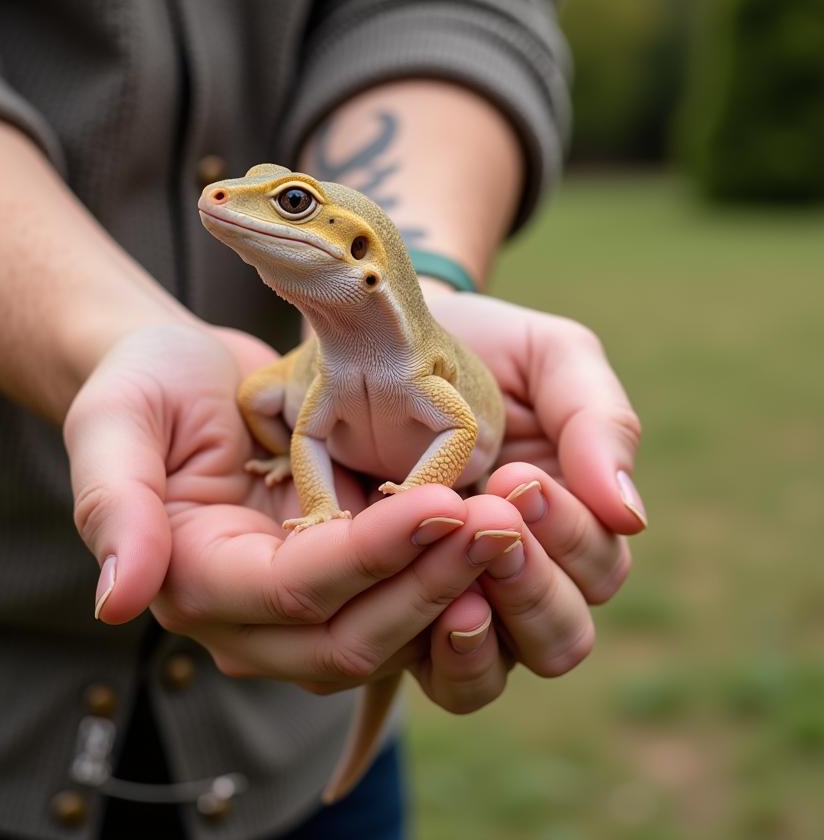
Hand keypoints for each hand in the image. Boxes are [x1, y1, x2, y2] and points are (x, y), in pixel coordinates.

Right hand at [62, 320, 581, 714]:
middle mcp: (249, 618)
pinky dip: (451, 575)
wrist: (185, 373)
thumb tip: (119, 600)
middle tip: (504, 522)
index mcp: (194, 582)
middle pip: (352, 636)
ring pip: (389, 633)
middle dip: (431, 583)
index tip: (445, 504)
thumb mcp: (116, 422)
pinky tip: (501, 529)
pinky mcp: (340, 580)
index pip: (294, 592)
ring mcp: (299, 607)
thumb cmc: (145, 384)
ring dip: (455, 585)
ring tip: (517, 523)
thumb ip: (114, 504)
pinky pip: (403, 601)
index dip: (371, 555)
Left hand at [416, 293, 640, 684]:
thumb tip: (632, 517)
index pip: (600, 568)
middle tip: (490, 515)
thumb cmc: (478, 348)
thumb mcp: (550, 359)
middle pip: (561, 635)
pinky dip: (437, 653)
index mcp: (571, 522)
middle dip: (532, 580)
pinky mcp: (394, 612)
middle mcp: (523, 576)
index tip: (517, 477)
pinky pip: (430, 675)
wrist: (381, 340)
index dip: (569, 534)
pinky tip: (422, 605)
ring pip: (497, 672)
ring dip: (488, 628)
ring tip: (456, 573)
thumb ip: (598, 422)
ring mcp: (458, 601)